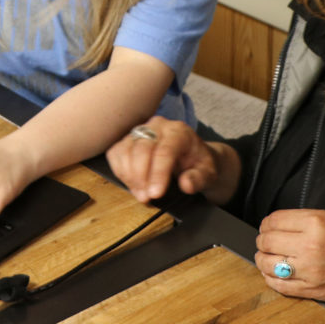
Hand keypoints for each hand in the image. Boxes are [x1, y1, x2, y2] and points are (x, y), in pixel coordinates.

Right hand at [106, 116, 232, 203]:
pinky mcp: (128, 139)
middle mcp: (157, 126)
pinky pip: (115, 153)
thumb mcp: (209, 173)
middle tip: (146, 197)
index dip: (158, 174)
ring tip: (141, 194)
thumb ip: (199, 179)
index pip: (164, 151)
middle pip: (142, 148)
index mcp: (179, 131)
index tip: (155, 194)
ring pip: (125, 150)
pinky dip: (120, 171)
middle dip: (141, 176)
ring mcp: (141, 130)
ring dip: (129, 176)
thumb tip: (186, 184)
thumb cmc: (199, 164)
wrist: (192, 156)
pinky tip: (132, 183)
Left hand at [255, 209, 324, 303]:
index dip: (267, 224)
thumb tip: (279, 224)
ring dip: (263, 260)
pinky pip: (281, 287)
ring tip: (268, 257)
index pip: (273, 221)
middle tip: (266, 242)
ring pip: (268, 265)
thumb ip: (305, 220)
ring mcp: (312, 271)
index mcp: (315, 223)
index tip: (269, 227)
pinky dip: (272, 280)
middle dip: (263, 241)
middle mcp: (310, 247)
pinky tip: (275, 274)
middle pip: (267, 242)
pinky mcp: (316, 291)